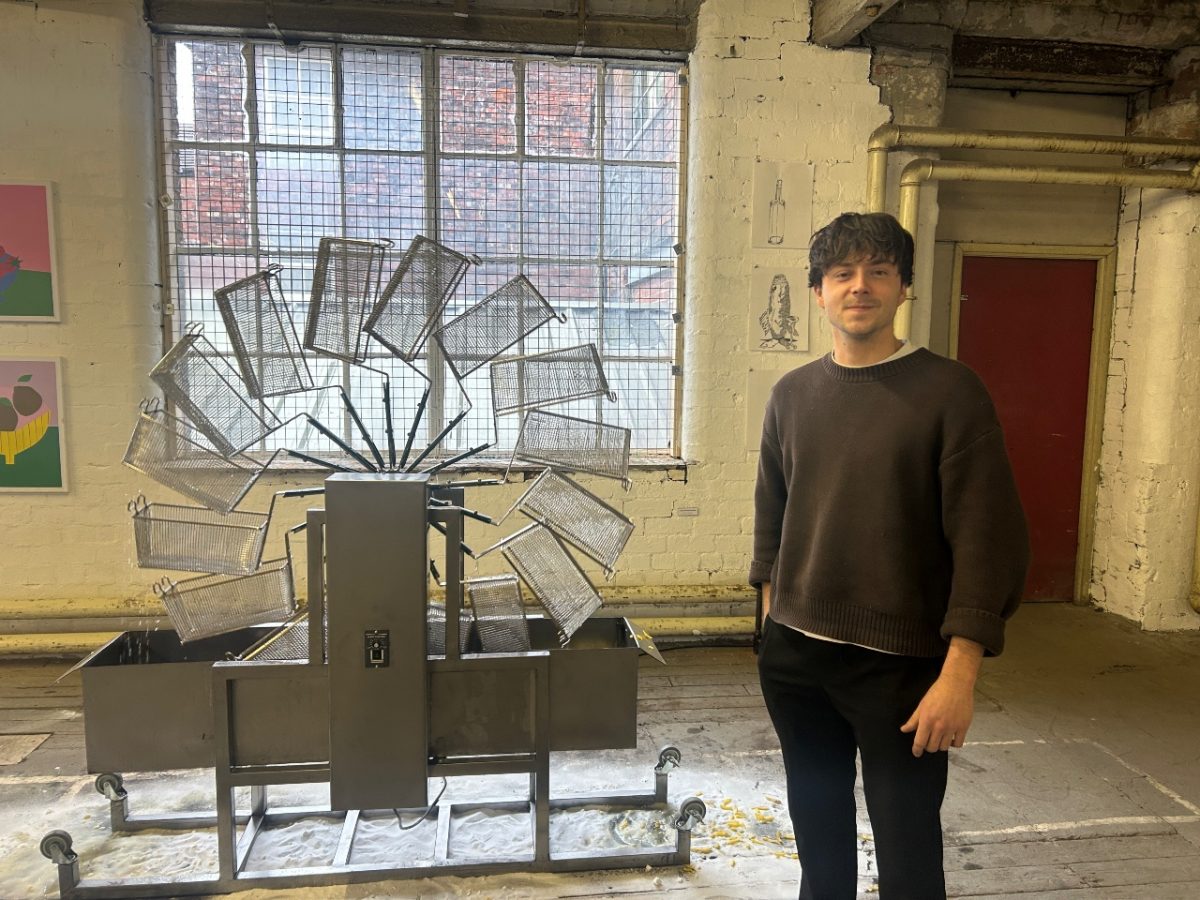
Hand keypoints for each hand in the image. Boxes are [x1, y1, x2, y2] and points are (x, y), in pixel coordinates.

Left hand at [900, 637, 983, 756]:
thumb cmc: (937, 693)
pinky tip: (950, 738)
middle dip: (928, 747)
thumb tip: (904, 730)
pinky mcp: (964, 727)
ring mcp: (952, 728)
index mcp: (927, 721)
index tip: (916, 753)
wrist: (956, 684)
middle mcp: (939, 727)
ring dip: (940, 746)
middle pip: (932, 747)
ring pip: (944, 747)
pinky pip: (958, 744)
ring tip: (939, 739)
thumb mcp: (922, 705)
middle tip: (928, 742)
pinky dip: (953, 744)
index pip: (920, 742)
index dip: (917, 750)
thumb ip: (913, 720)